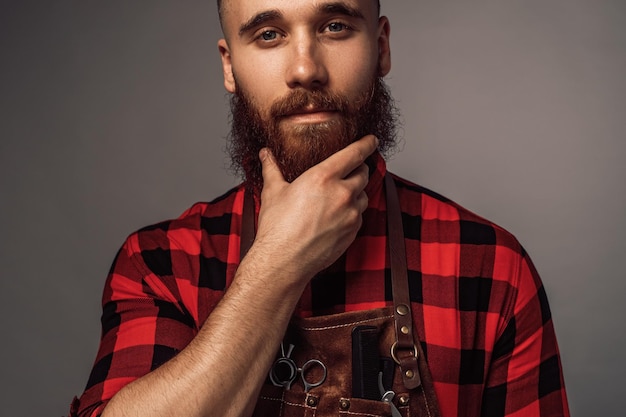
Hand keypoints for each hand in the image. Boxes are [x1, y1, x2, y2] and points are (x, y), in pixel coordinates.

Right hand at [254, 135, 378, 282]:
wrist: (284, 261)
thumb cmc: (277, 227)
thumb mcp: (273, 192)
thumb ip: (272, 169)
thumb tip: (266, 154)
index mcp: (323, 177)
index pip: (355, 153)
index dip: (366, 144)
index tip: (372, 140)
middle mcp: (342, 193)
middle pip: (363, 173)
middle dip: (359, 168)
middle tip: (351, 168)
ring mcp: (350, 214)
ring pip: (363, 195)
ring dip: (356, 191)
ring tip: (341, 193)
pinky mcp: (352, 232)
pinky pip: (359, 215)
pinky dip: (353, 211)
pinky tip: (337, 214)